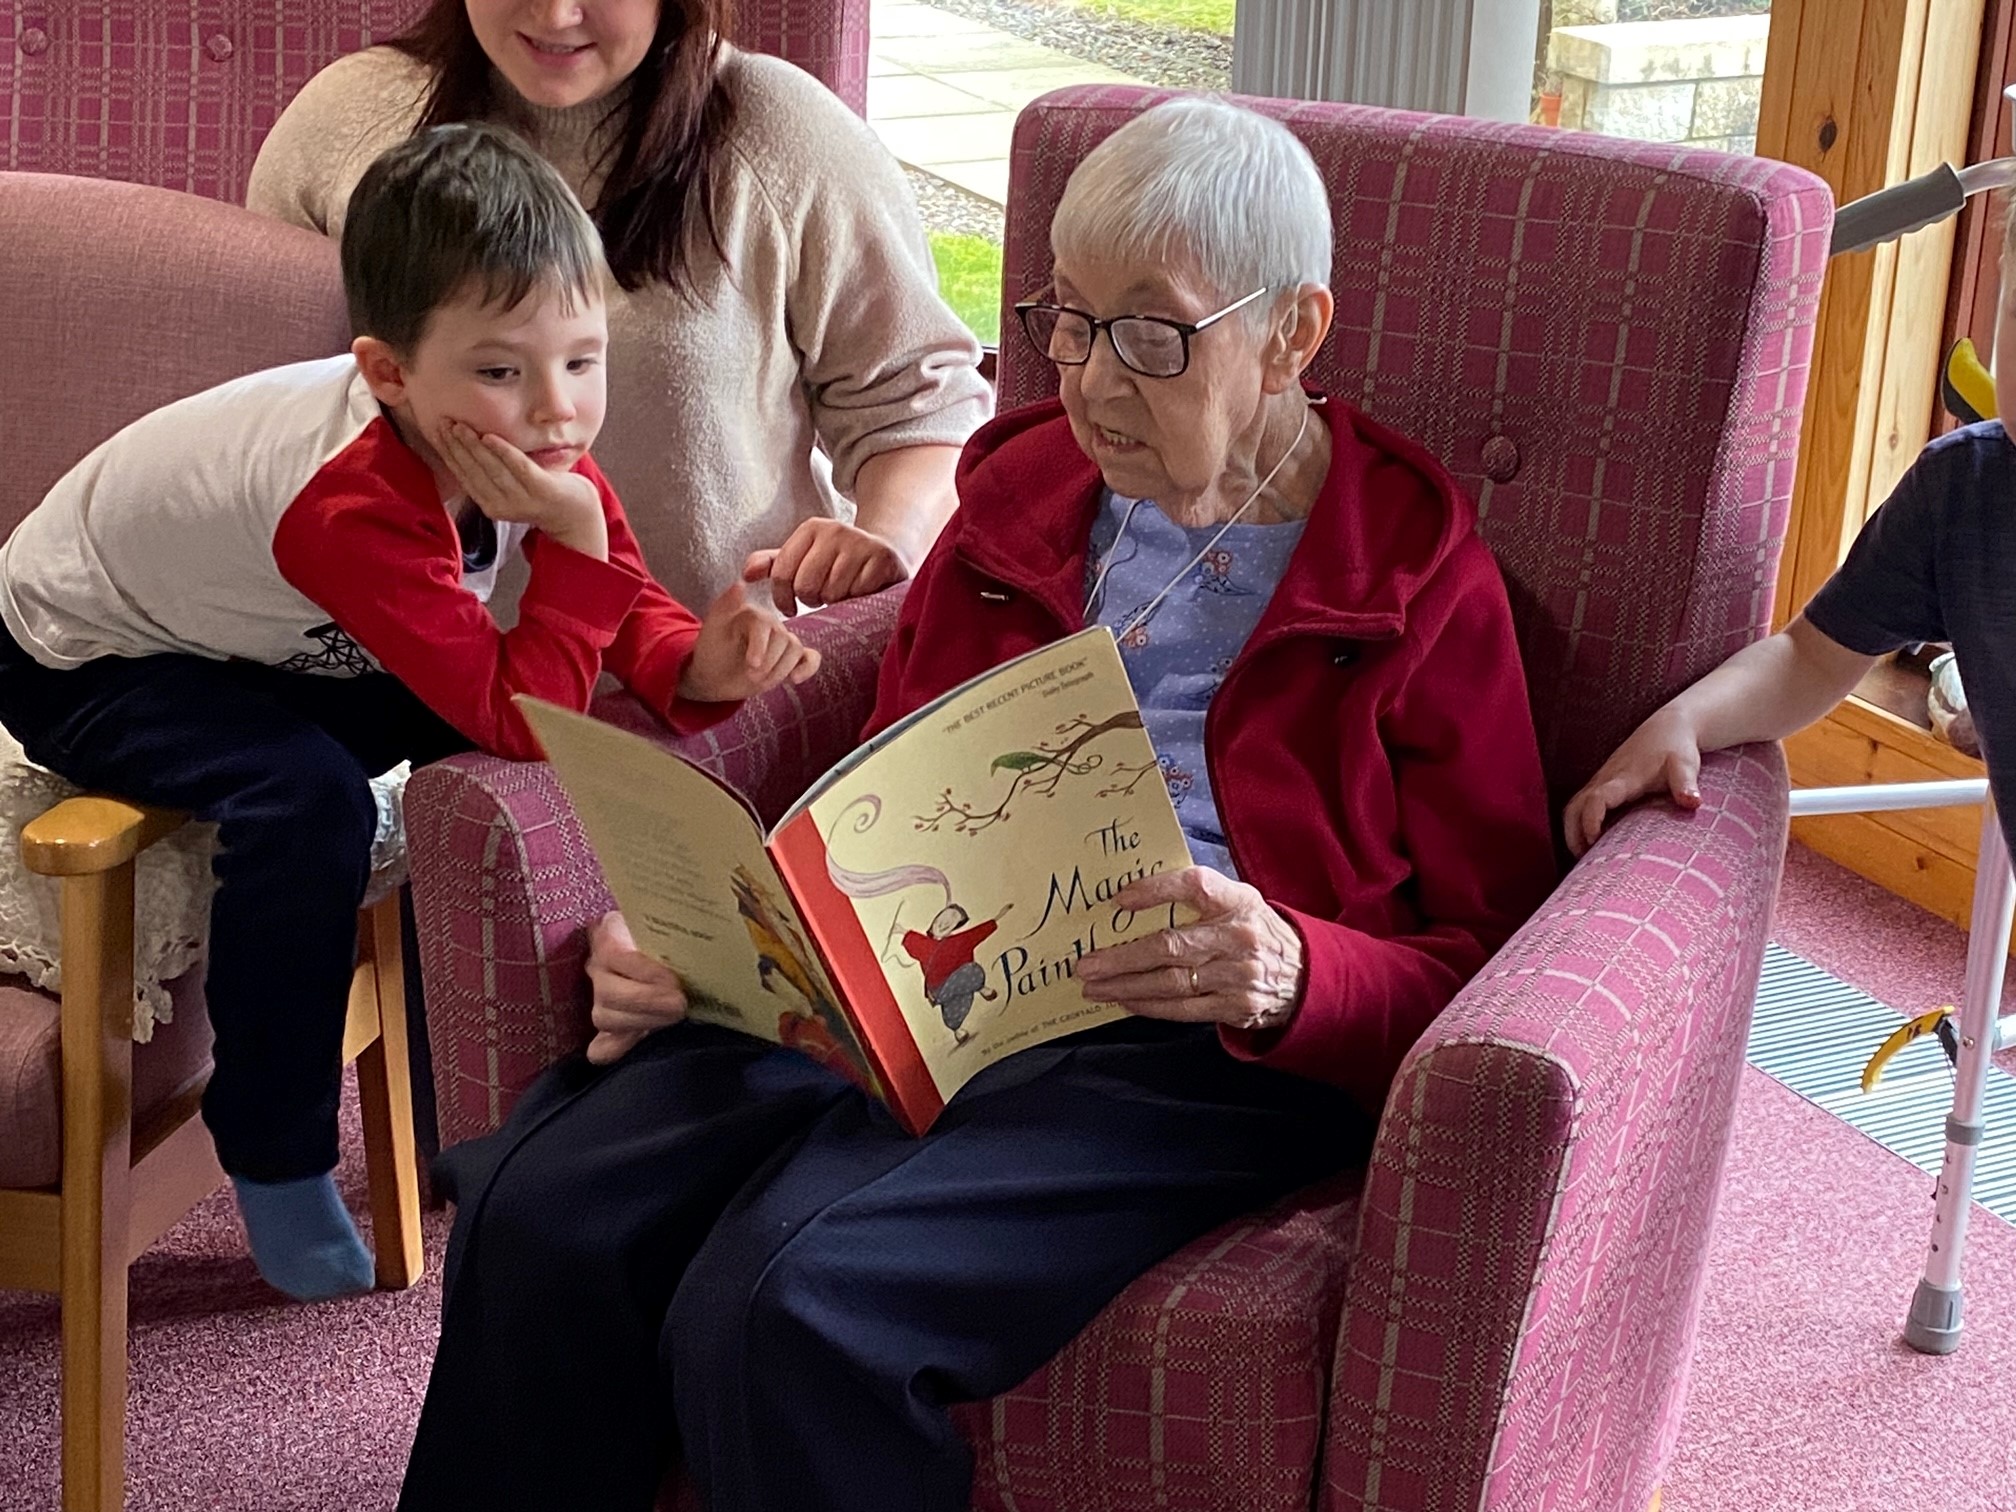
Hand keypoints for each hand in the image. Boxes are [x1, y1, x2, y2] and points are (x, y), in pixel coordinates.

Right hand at [435, 421, 606, 560]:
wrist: (575, 513)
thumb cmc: (540, 491)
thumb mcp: (510, 484)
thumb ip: (490, 472)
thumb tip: (465, 444)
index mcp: (490, 504)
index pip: (463, 474)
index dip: (448, 452)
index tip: (436, 430)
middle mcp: (503, 506)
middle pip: (473, 471)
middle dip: (456, 445)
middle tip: (444, 422)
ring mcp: (523, 500)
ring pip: (492, 469)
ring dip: (473, 446)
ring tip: (461, 427)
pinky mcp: (543, 490)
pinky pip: (520, 468)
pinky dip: (504, 452)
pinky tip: (490, 436)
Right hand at [584, 911, 686, 1064]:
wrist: (674, 950)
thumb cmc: (678, 935)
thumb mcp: (675, 926)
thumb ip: (680, 929)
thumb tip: (707, 936)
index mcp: (611, 932)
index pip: (613, 951)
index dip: (642, 969)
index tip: (673, 980)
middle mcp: (598, 965)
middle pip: (608, 990)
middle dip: (647, 1000)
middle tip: (680, 1004)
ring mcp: (598, 998)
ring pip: (604, 1018)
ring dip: (643, 1021)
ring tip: (675, 1017)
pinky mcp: (604, 1030)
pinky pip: (601, 1048)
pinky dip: (623, 1048)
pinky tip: (647, 1040)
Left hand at [678, 577, 821, 702]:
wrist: (713, 676)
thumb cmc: (711, 652)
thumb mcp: (713, 629)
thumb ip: (725, 605)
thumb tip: (740, 584)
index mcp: (753, 614)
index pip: (765, 624)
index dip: (761, 646)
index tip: (752, 665)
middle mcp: (771, 624)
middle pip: (783, 639)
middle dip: (769, 662)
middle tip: (751, 676)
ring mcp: (782, 641)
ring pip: (796, 650)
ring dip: (780, 670)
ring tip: (760, 681)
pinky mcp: (791, 659)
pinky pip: (810, 658)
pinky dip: (807, 667)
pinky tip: (795, 679)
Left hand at [743, 518, 909, 613]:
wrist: (884, 553)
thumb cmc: (836, 561)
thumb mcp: (803, 558)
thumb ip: (773, 564)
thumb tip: (746, 574)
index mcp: (810, 529)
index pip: (782, 574)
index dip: (783, 599)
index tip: (791, 607)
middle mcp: (835, 530)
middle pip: (806, 586)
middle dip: (812, 600)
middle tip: (821, 597)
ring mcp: (860, 543)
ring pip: (832, 593)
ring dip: (836, 601)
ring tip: (841, 593)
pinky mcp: (882, 558)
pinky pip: (858, 593)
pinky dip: (858, 599)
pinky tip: (861, 591)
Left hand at [1073, 867, 1303, 1032]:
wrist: (1305, 976)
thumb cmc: (1254, 931)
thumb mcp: (1239, 901)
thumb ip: (1199, 897)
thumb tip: (1132, 898)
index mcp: (1238, 901)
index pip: (1194, 885)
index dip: (1155, 890)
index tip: (1118, 900)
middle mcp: (1239, 938)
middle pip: (1172, 947)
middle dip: (1122, 957)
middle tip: (1086, 964)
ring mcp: (1239, 976)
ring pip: (1171, 983)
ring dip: (1127, 986)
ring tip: (1095, 985)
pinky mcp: (1236, 1007)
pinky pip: (1183, 1009)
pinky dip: (1149, 1006)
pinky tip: (1125, 1001)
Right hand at [1562, 706, 1702, 857]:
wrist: (1667, 727)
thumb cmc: (1677, 748)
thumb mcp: (1685, 765)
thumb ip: (1687, 784)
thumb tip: (1693, 803)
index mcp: (1623, 778)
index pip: (1596, 799)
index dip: (1590, 820)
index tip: (1594, 841)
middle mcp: (1605, 779)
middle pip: (1573, 807)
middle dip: (1572, 835)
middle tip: (1584, 862)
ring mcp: (1600, 781)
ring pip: (1572, 807)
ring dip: (1571, 832)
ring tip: (1584, 859)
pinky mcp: (1601, 784)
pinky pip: (1579, 806)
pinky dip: (1577, 825)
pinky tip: (1591, 843)